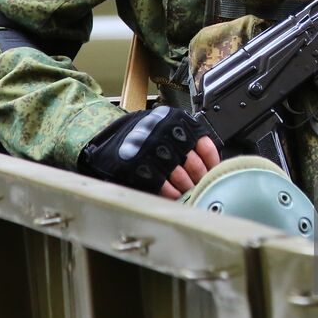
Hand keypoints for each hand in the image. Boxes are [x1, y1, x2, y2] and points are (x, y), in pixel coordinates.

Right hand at [78, 106, 221, 196]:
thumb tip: (212, 165)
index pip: (203, 144)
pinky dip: (171, 195)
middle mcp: (163, 132)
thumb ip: (187, 139)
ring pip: (180, 177)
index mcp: (174, 120)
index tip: (212, 174)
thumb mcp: (165, 127)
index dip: (210, 164)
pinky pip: (162, 186)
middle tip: (199, 187)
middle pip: (193, 164)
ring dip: (186, 189)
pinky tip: (173, 197)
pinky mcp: (137, 167)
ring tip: (187, 194)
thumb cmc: (139, 136)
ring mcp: (149, 150)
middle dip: (198, 180)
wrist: (104, 138)